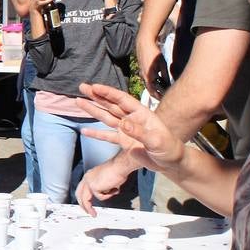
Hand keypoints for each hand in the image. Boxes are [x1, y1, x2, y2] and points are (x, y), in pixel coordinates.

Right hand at [75, 83, 186, 213]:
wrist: (171, 163)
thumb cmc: (169, 149)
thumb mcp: (156, 141)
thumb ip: (139, 132)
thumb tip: (122, 124)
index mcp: (141, 114)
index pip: (122, 100)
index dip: (108, 93)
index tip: (94, 87)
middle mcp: (132, 119)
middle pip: (111, 105)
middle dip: (96, 96)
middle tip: (82, 87)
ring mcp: (126, 130)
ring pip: (106, 117)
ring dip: (93, 110)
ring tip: (78, 101)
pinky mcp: (124, 142)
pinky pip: (107, 136)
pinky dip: (96, 134)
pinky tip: (84, 131)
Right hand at [141, 49, 169, 99]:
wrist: (143, 44)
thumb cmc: (154, 53)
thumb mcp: (162, 64)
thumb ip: (164, 74)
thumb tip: (168, 83)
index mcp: (149, 77)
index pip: (154, 92)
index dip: (159, 97)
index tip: (165, 100)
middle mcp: (144, 77)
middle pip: (150, 91)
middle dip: (156, 95)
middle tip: (163, 98)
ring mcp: (142, 74)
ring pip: (148, 86)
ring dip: (154, 89)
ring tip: (161, 92)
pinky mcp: (142, 70)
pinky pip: (147, 80)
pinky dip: (152, 84)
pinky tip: (156, 82)